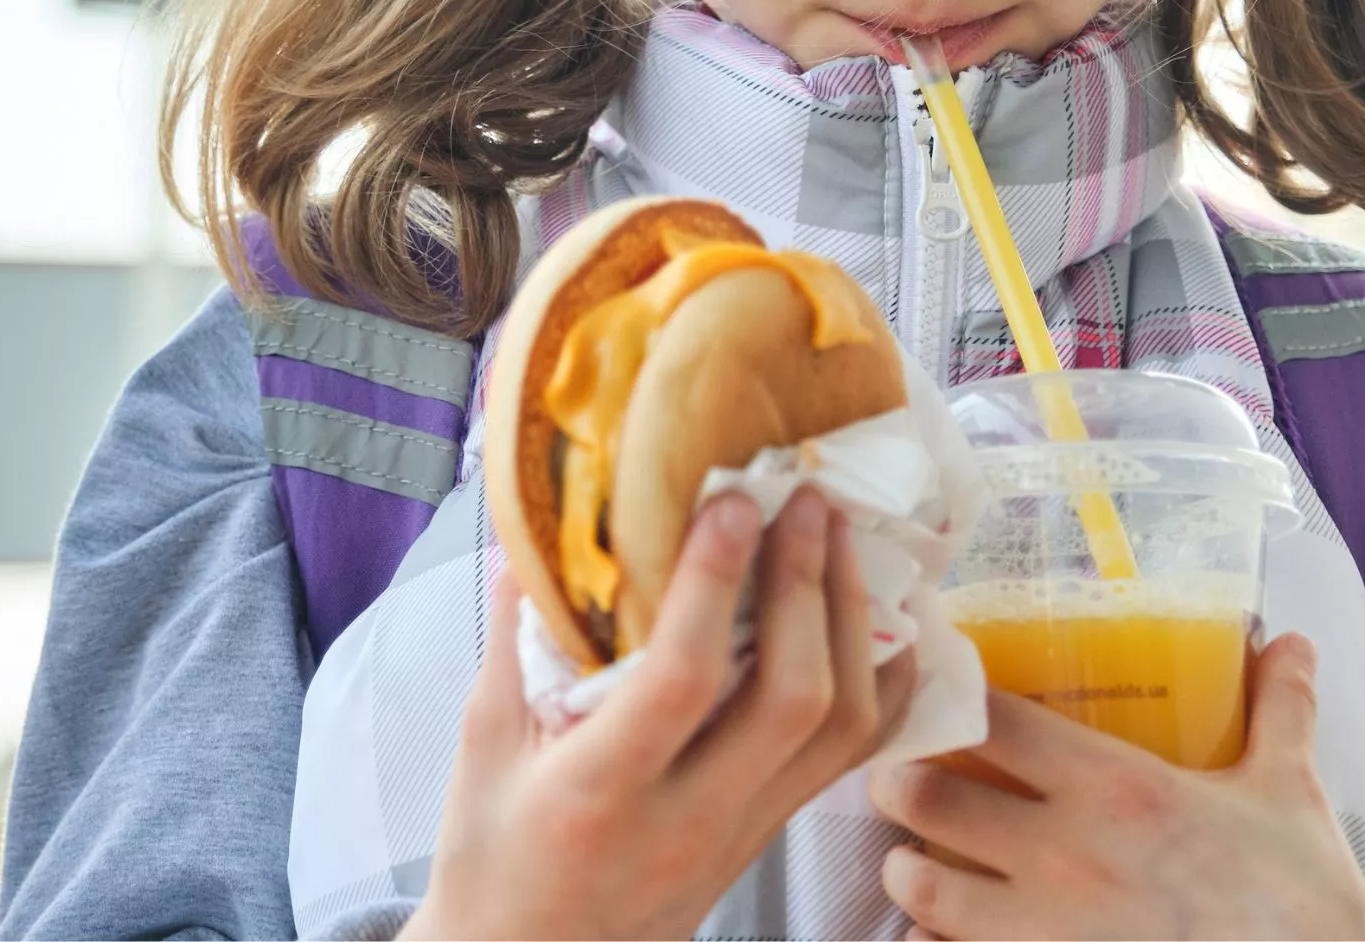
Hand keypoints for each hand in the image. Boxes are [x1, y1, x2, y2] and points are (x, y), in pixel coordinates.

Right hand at [402, 489, 917, 939]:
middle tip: (805, 500)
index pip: (681, 680)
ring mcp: (744, 831)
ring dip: (857, 621)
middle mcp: (690, 817)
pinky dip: (885, 679)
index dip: (715, 585)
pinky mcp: (772, 834)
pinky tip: (883, 618)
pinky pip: (855, 756)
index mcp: (600, 792)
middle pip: (793, 699)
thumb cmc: (493, 864)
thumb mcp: (479, 752)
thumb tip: (536, 539)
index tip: (732, 504)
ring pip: (844, 727)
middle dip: (810, 584)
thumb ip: (515, 643)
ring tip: (842, 538)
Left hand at [867, 634, 1364, 940]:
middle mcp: (1064, 851)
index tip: (932, 691)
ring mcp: (1045, 927)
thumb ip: (1280, 711)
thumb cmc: (1302, 902)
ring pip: (920, 887)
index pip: (988, 717)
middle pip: (924, 795)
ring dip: (907, 870)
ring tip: (912, 862)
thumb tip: (1291, 642)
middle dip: (897, 783)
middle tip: (898, 779)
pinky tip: (945, 936)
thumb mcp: (1291, 795)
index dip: (946, 698)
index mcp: (1114, 785)